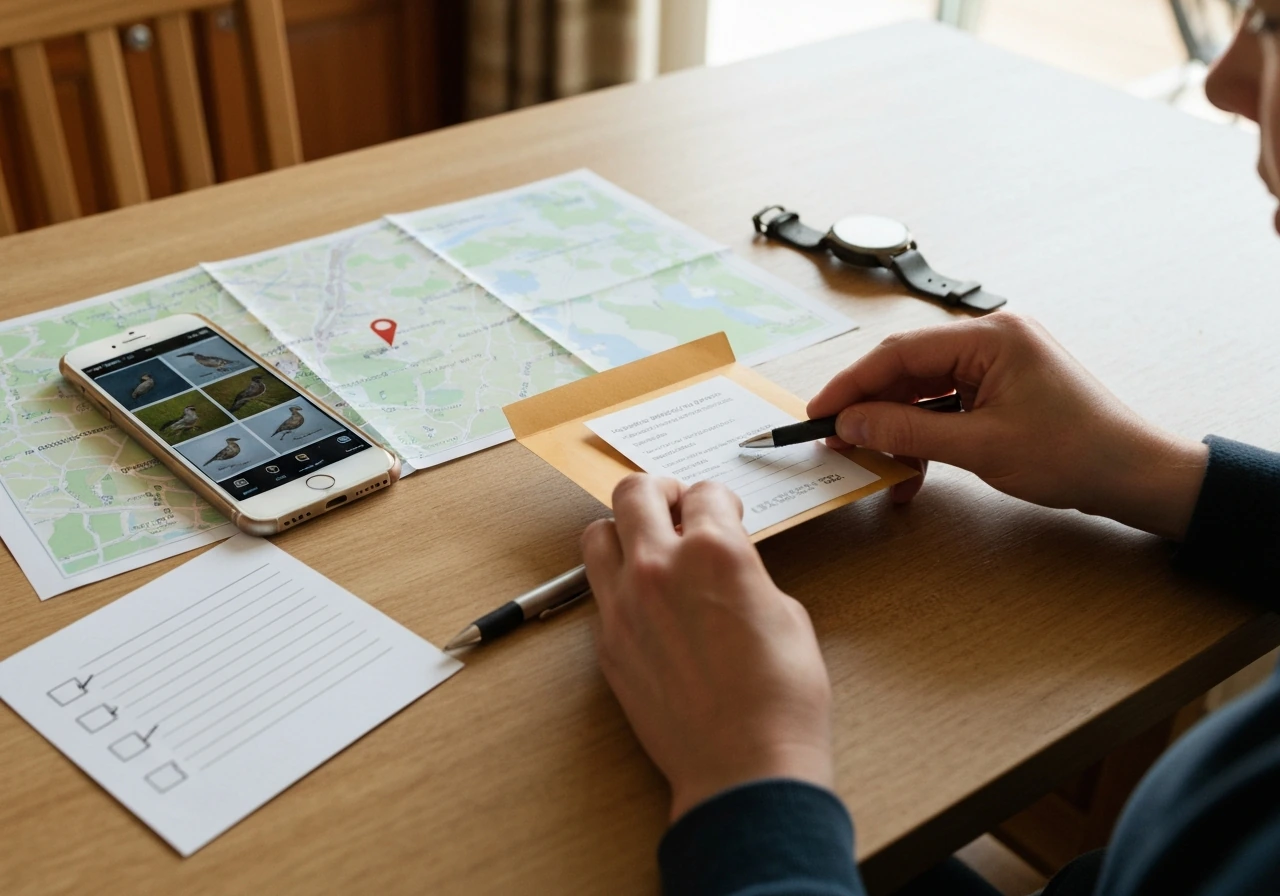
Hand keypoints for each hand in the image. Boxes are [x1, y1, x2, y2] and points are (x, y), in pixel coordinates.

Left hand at [582, 475, 833, 821]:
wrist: (743, 766)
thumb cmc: (780, 699)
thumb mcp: (786, 615)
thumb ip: (746, 574)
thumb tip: (729, 567)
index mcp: (715, 552)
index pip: (704, 492)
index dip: (720, 499)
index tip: (723, 510)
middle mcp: (660, 568)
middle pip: (635, 492)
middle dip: (659, 490)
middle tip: (674, 504)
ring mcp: (624, 605)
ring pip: (598, 535)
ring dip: (623, 530)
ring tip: (646, 545)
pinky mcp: (608, 644)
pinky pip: (599, 592)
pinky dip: (618, 584)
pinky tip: (644, 602)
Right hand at [807, 313, 1207, 540]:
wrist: (1135, 475)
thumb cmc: (1076, 453)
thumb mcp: (982, 446)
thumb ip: (909, 431)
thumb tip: (852, 421)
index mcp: (990, 337)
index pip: (900, 354)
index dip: (852, 385)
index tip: (818, 412)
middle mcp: (991, 341)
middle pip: (907, 370)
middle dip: (871, 410)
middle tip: (837, 442)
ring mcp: (996, 365)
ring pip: (922, 392)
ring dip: (896, 430)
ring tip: (874, 464)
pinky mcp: (1000, 391)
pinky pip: (945, 407)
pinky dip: (923, 437)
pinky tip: (911, 471)